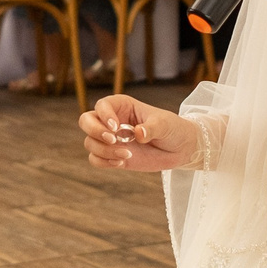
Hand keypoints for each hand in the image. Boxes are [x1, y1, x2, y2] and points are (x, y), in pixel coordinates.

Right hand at [78, 95, 196, 171]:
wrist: (180, 148)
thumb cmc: (172, 128)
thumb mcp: (165, 124)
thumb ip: (151, 128)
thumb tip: (138, 134)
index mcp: (122, 106)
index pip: (102, 105)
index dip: (104, 115)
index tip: (116, 127)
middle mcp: (112, 121)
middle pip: (86, 121)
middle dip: (94, 131)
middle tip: (113, 140)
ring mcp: (110, 139)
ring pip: (90, 142)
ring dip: (104, 150)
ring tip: (126, 154)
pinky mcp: (112, 156)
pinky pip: (95, 159)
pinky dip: (103, 162)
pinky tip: (121, 162)